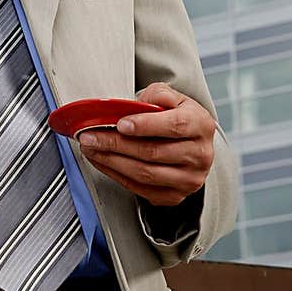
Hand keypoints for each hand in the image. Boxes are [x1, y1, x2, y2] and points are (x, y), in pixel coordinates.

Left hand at [76, 83, 215, 207]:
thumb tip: (137, 104)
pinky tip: (102, 162)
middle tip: (90, 136)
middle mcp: (199, 155)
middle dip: (116, 144)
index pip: (173, 126)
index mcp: (201, 125)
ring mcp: (189, 179)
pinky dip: (117, 175)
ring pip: (145, 173)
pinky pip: (141, 189)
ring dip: (112, 161)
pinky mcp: (175, 196)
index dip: (145, 125)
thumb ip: (157, 94)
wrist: (191, 143)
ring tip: (91, 149)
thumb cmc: (178, 117)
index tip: (120, 123)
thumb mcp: (172, 97)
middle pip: (153, 152)